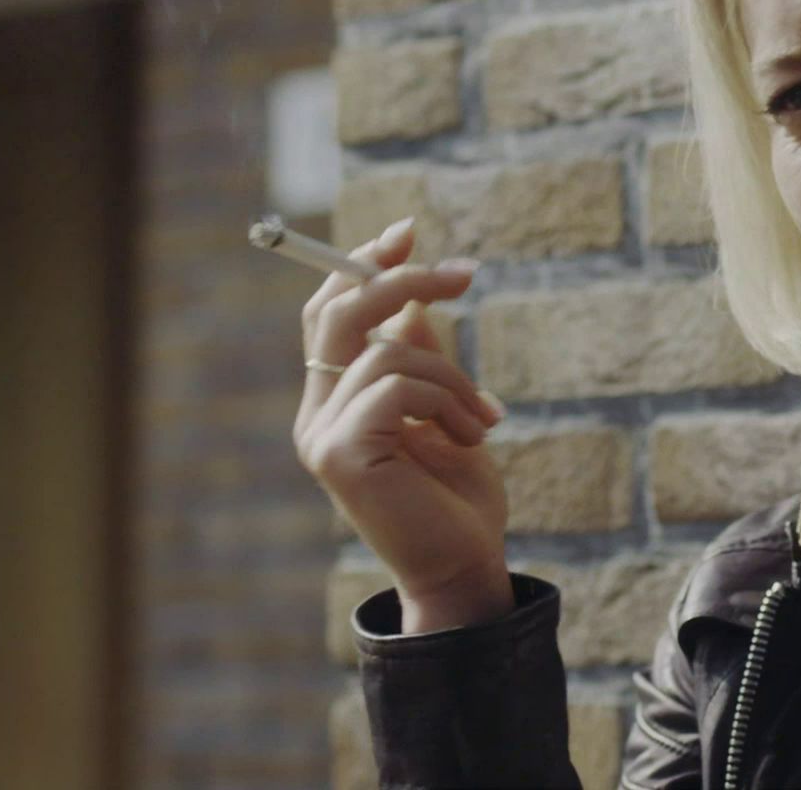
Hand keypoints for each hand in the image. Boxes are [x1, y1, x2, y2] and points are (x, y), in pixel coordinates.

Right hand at [294, 218, 514, 631]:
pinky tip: (472, 436)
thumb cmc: (458, 499)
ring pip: (385, 350)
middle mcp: (316, 417)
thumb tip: (413, 298)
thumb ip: (419, 356)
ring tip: (484, 418)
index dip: (361, 265)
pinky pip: (394, 387)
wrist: (464, 568)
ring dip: (451, 375)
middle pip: (337, 311)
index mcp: (334, 405)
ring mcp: (322, 437)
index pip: (327, 315)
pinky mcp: (340, 455)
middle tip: (463, 274)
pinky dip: (445, 399)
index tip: (409, 232)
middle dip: (400, 279)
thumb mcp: (444, 410)